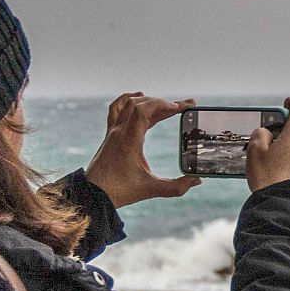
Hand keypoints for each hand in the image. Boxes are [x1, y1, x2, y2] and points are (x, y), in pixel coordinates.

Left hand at [85, 93, 202, 207]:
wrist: (92, 194)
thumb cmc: (120, 191)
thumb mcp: (151, 190)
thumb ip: (176, 187)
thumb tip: (197, 181)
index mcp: (129, 141)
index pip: (143, 111)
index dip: (162, 105)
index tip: (179, 108)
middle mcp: (119, 132)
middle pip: (139, 104)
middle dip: (163, 102)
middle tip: (183, 106)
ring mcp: (112, 132)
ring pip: (128, 104)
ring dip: (149, 101)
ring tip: (167, 105)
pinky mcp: (110, 135)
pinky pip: (116, 109)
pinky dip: (127, 99)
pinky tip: (138, 97)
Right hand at [246, 97, 289, 191]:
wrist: (281, 203)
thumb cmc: (267, 176)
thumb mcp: (255, 150)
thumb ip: (260, 134)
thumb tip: (267, 133)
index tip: (287, 101)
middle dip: (287, 125)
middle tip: (273, 126)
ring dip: (288, 141)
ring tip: (271, 147)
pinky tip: (277, 161)